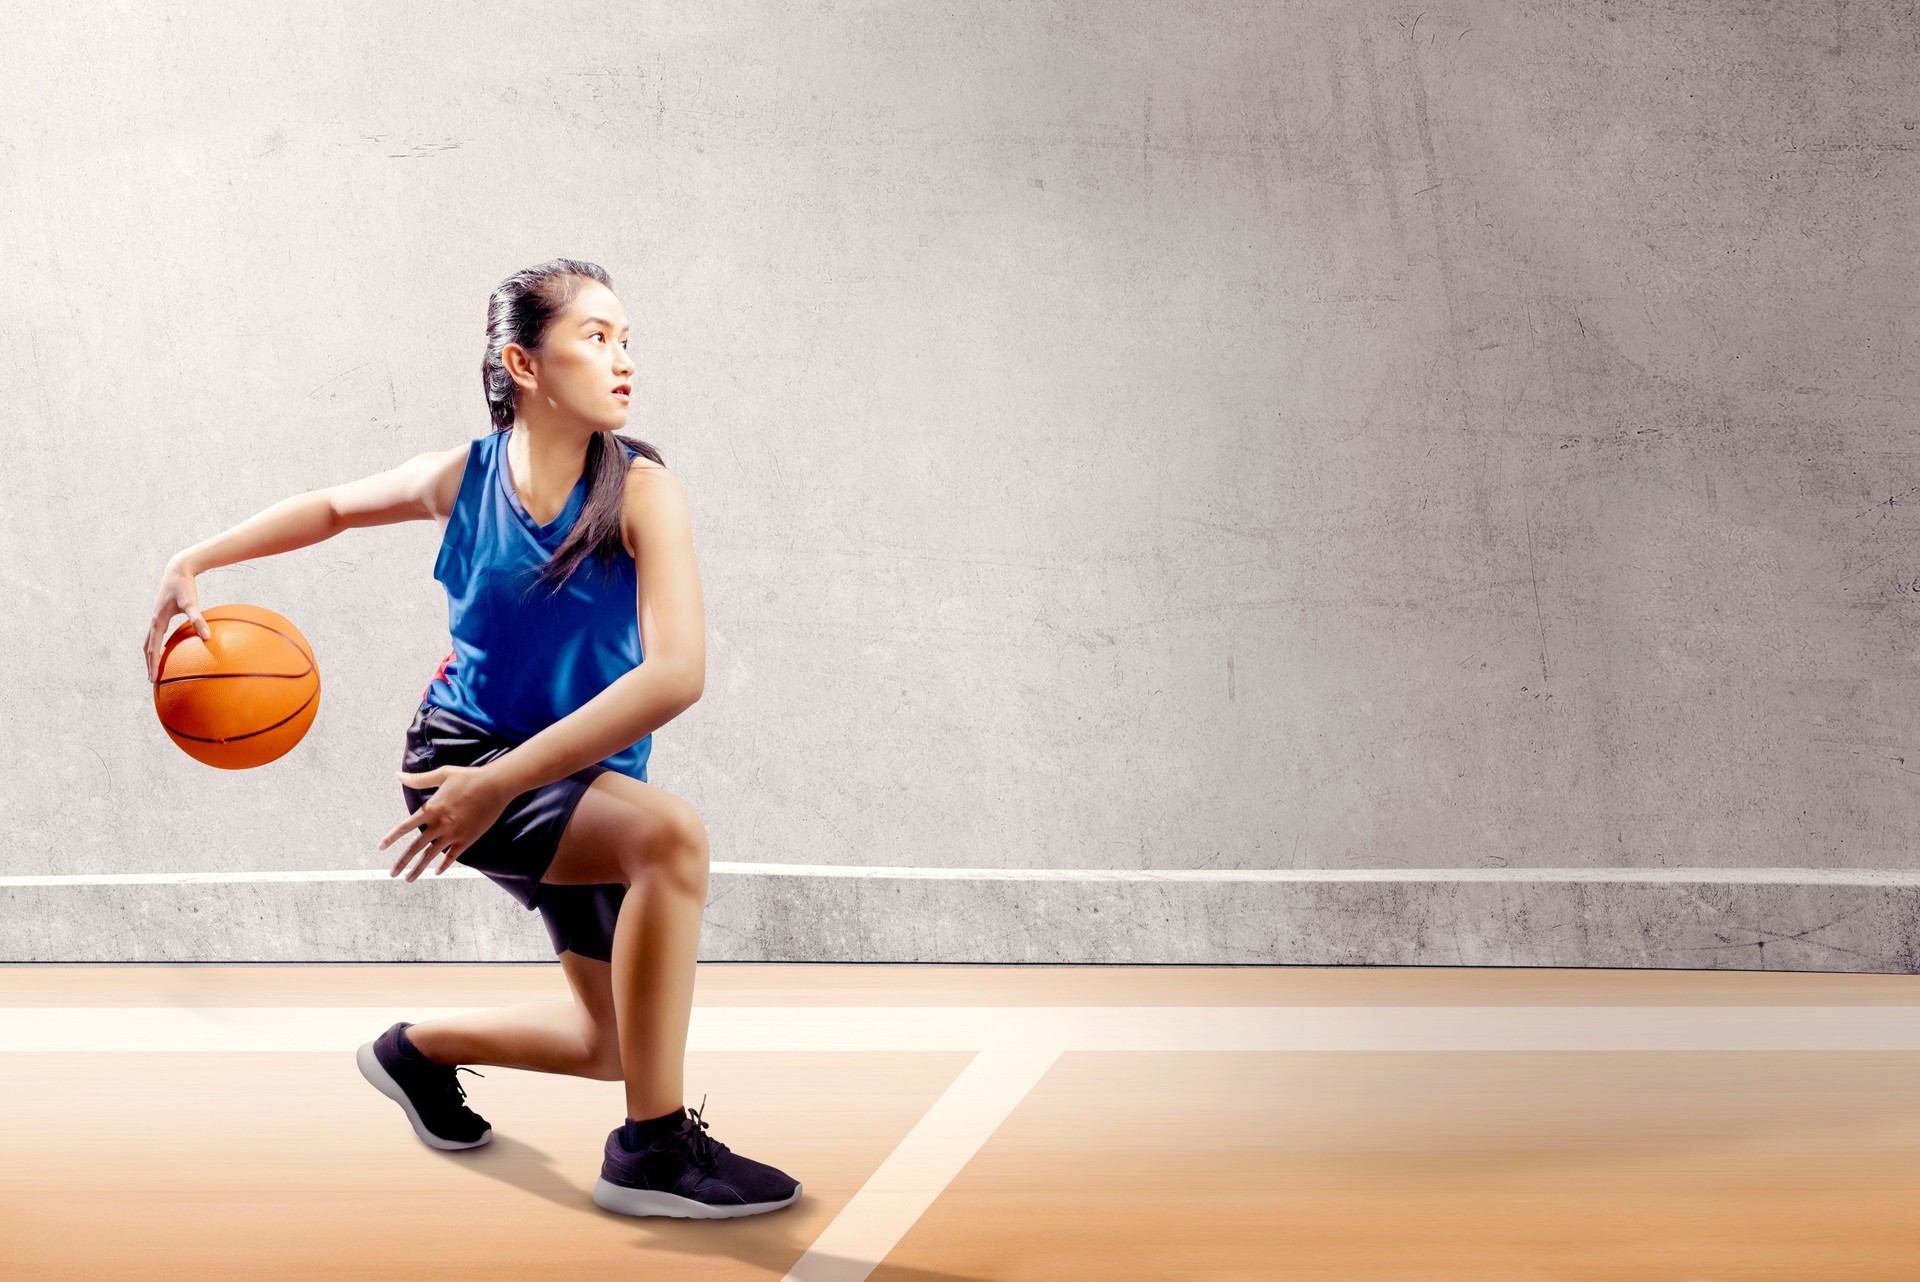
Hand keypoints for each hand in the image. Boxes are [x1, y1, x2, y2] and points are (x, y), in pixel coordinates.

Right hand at [146, 556, 212, 682]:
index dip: (153, 664)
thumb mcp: (191, 603)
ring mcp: (157, 616)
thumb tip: (207, 637)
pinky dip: (158, 643)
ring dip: (151, 654)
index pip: (153, 648)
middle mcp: (154, 620)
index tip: (153, 679)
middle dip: (149, 663)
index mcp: (158, 621)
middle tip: (152, 679)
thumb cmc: (184, 586)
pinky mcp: (163, 613)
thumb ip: (198, 619)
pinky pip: (158, 633)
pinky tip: (168, 648)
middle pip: (148, 647)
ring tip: (156, 666)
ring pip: (150, 640)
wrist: (178, 569)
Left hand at [382, 763, 511, 880]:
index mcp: (432, 809)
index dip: (391, 838)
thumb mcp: (442, 774)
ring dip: (419, 868)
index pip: (405, 827)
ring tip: (409, 879)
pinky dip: (444, 865)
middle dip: (402, 862)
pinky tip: (437, 872)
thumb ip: (419, 779)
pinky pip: (453, 856)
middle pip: (416, 847)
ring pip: (432, 855)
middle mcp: (440, 824)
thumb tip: (398, 775)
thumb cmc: (469, 777)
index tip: (381, 847)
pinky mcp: (467, 839)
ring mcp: (454, 834)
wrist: (495, 786)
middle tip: (392, 873)